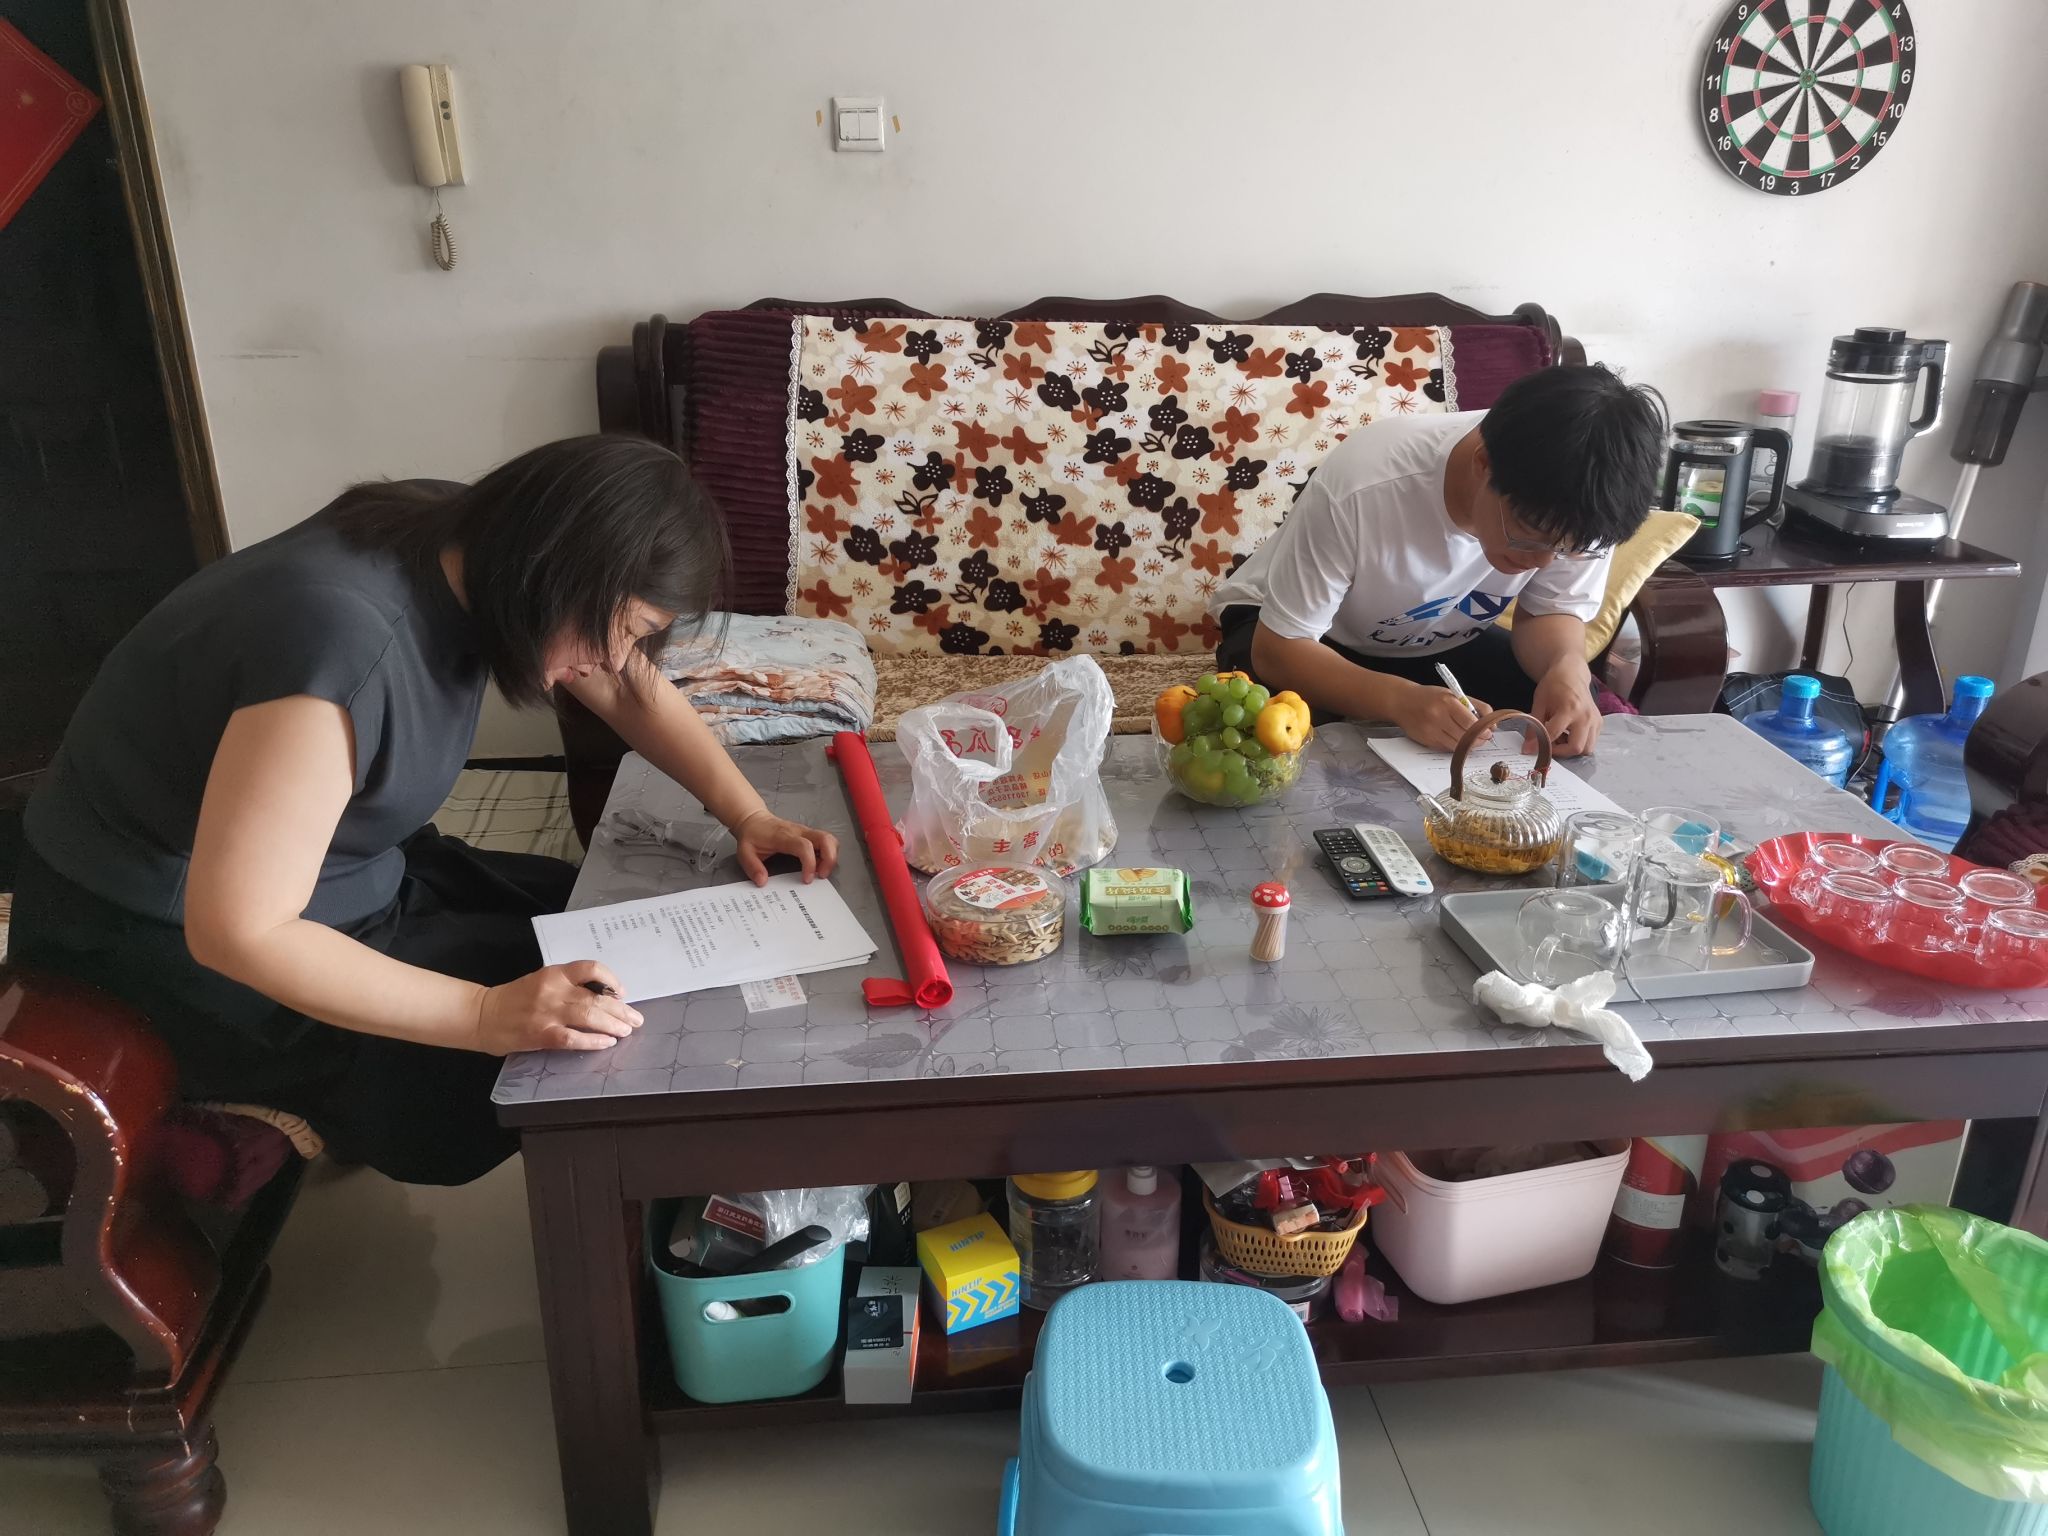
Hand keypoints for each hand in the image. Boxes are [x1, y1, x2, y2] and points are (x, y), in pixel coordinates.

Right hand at [474, 960, 642, 1054]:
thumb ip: (568, 985)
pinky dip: (594, 1041)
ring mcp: (548, 1013)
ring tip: (626, 1031)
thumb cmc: (515, 998)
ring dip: (613, 1024)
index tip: (621, 993)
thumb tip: (603, 996)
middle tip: (636, 1019)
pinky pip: (574, 1038)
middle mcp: (554, 990)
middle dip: (621, 1010)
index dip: (612, 979)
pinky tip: (606, 1043)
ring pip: (590, 1016)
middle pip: (597, 996)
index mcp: (555, 973)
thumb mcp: (543, 981)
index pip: (591, 968)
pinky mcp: (542, 1034)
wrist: (483, 1015)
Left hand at [732, 809, 840, 885]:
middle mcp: (799, 832)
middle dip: (830, 859)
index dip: (810, 863)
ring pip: (829, 839)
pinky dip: (828, 854)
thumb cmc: (752, 835)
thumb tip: (763, 881)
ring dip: (831, 856)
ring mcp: (806, 832)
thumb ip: (753, 867)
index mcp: (783, 836)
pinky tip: (818, 865)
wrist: (754, 819)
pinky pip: (826, 841)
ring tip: (821, 871)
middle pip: (826, 839)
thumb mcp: (744, 852)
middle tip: (822, 875)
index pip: (804, 846)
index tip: (807, 879)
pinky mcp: (809, 834)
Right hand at [1394, 683, 1491, 751]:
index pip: (1471, 722)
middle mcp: (1438, 717)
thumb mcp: (1453, 694)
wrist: (1402, 701)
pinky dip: (1455, 746)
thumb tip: (1492, 723)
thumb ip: (1475, 706)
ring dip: (1469, 745)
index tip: (1489, 731)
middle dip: (1479, 739)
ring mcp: (1431, 731)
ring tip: (1472, 740)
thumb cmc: (1430, 696)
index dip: (1483, 730)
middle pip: (1465, 736)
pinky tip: (1457, 739)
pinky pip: (1447, 748)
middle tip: (1483, 737)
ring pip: (1457, 745)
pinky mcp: (1426, 741)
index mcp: (1447, 702)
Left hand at [1531, 664, 1601, 756]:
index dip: (1540, 744)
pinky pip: (1591, 742)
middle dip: (1560, 752)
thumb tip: (1528, 748)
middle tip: (1549, 744)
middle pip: (1576, 748)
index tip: (1530, 749)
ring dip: (1571, 749)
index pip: (1554, 734)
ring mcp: (1595, 720)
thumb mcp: (1539, 703)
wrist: (1572, 674)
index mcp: (1569, 709)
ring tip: (1559, 739)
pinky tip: (1568, 734)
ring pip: (1587, 749)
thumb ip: (1534, 726)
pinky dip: (1579, 743)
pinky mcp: (1599, 723)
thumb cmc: (1553, 686)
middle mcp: (1585, 716)